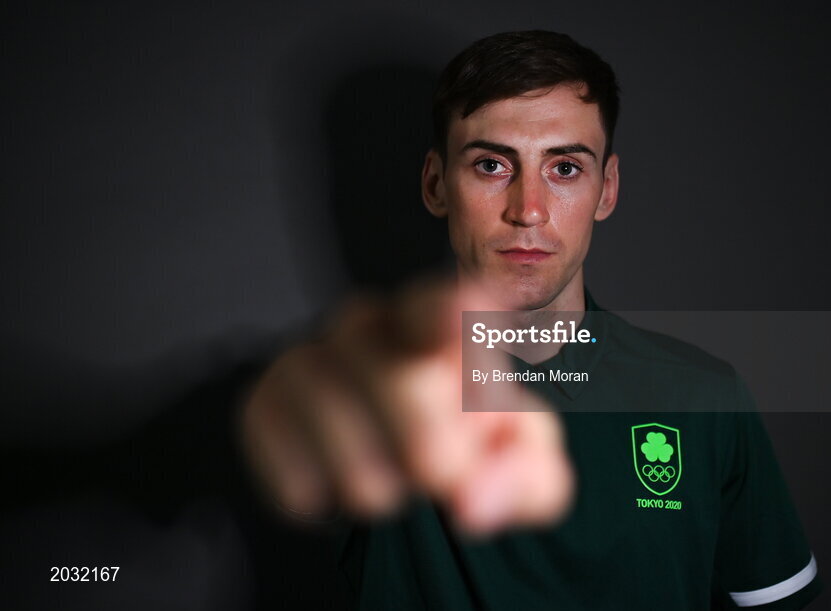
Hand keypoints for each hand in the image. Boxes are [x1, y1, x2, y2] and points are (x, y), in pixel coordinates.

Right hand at [241, 279, 573, 534]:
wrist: (397, 467)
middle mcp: (367, 324)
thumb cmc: (471, 447)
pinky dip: (329, 502)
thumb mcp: (526, 466)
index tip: (459, 323)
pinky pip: (296, 478)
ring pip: (345, 439)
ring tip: (393, 481)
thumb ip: (525, 475)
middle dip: (440, 454)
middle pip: (405, 384)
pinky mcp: (261, 405)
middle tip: (444, 477)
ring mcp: (306, 359)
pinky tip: (339, 479)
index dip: (446, 314)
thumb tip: (474, 499)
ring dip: (383, 488)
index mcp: (439, 319)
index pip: (438, 305)